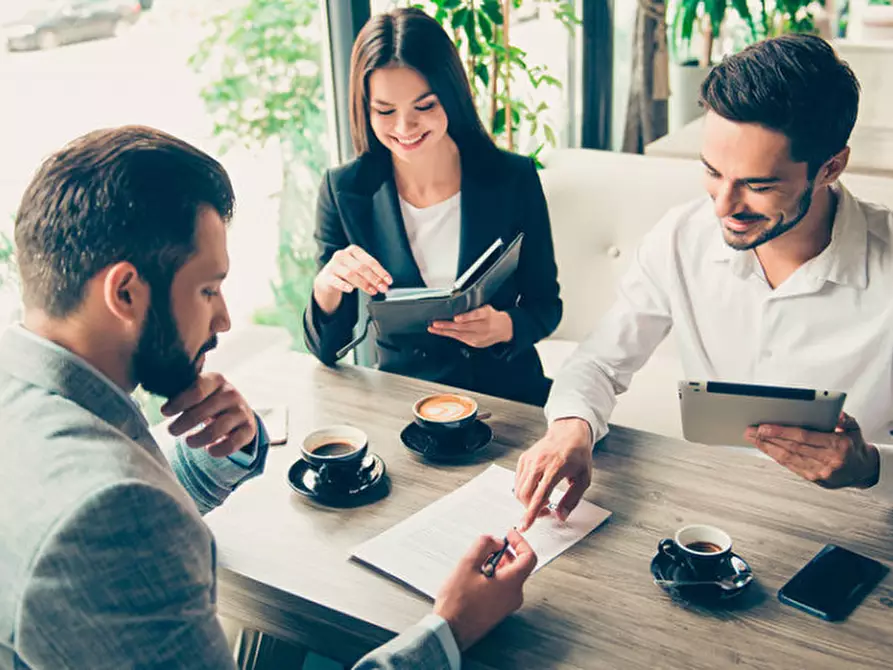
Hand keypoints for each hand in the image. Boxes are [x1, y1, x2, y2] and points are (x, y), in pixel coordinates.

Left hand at [161, 373, 257, 457]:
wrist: (238, 410)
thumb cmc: (209, 400)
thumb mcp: (199, 391)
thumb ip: (181, 393)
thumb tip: (160, 405)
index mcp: (216, 380)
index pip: (197, 390)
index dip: (179, 402)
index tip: (164, 412)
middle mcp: (231, 394)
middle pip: (203, 412)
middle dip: (183, 424)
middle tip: (171, 431)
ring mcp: (242, 411)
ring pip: (217, 429)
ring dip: (198, 439)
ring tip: (189, 442)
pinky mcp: (249, 429)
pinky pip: (233, 443)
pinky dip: (219, 449)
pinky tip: (209, 450)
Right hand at [313, 245, 392, 314]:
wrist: (327, 279)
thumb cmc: (347, 273)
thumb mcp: (359, 269)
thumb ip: (372, 274)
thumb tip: (385, 283)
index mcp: (353, 250)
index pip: (370, 261)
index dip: (381, 272)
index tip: (388, 281)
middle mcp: (342, 255)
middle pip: (362, 267)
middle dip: (374, 279)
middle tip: (383, 288)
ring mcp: (333, 265)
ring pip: (351, 274)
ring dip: (364, 284)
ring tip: (373, 291)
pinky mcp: (327, 276)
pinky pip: (336, 281)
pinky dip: (344, 285)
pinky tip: (350, 289)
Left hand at [428, 305, 512, 348]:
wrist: (504, 329)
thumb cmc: (492, 316)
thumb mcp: (486, 307)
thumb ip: (474, 308)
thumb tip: (456, 304)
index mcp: (487, 314)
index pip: (476, 315)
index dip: (466, 317)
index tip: (456, 318)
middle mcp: (484, 326)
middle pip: (464, 327)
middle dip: (448, 326)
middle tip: (435, 323)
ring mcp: (480, 337)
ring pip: (460, 334)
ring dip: (445, 332)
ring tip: (433, 328)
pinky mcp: (476, 343)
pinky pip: (461, 339)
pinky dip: (450, 335)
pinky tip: (441, 332)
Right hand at [433, 530, 536, 650]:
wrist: (450, 631)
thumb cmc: (457, 603)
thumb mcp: (467, 564)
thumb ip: (483, 546)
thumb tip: (495, 541)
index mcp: (511, 584)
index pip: (529, 557)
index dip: (519, 542)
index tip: (508, 535)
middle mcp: (514, 596)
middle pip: (519, 566)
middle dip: (505, 553)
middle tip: (489, 547)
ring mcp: (508, 605)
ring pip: (510, 577)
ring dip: (498, 564)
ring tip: (478, 563)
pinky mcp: (499, 610)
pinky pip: (504, 587)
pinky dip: (495, 576)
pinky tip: (476, 577)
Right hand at [515, 419, 592, 530]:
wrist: (569, 433)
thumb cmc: (578, 453)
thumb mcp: (583, 478)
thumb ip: (572, 499)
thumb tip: (561, 515)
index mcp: (554, 468)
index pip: (539, 496)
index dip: (531, 513)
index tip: (524, 525)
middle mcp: (538, 463)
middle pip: (524, 494)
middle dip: (531, 509)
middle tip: (545, 511)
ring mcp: (529, 460)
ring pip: (519, 489)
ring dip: (528, 500)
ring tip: (542, 500)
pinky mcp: (524, 458)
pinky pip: (518, 480)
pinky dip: (525, 490)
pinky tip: (537, 489)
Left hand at [744, 413, 879, 488]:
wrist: (863, 470)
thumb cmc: (853, 445)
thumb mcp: (853, 427)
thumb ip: (843, 419)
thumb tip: (834, 414)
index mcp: (838, 445)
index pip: (803, 436)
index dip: (781, 432)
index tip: (763, 427)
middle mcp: (829, 460)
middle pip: (792, 447)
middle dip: (769, 438)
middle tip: (751, 430)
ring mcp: (821, 472)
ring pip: (789, 458)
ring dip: (768, 448)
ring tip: (753, 438)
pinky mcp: (815, 479)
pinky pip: (792, 467)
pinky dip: (777, 457)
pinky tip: (766, 449)